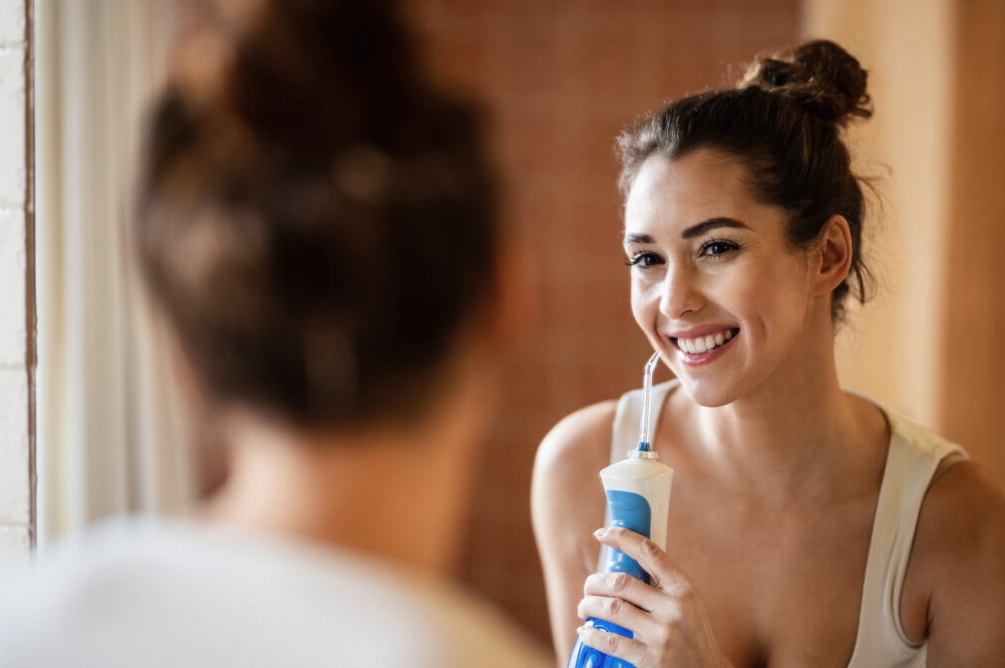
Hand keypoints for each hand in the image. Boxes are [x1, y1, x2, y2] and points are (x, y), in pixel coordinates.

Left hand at [575, 527, 731, 667]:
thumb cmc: (691, 635)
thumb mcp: (688, 604)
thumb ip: (662, 585)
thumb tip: (624, 562)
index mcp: (683, 588)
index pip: (649, 551)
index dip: (621, 538)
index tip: (600, 533)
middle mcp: (674, 608)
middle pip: (620, 582)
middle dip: (594, 583)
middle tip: (588, 589)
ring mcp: (662, 634)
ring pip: (611, 608)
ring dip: (588, 605)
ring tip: (584, 609)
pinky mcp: (651, 659)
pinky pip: (611, 641)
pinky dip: (592, 634)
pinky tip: (586, 631)